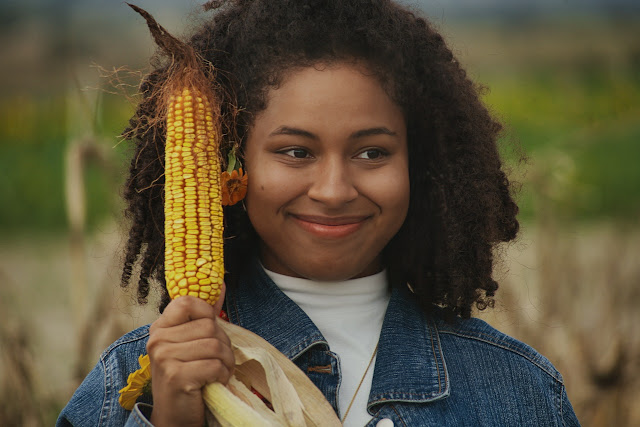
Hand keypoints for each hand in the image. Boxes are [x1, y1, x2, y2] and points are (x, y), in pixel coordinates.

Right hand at [147, 286, 233, 426]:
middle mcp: (158, 340)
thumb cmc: (188, 377)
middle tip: (218, 361)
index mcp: (160, 328)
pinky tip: (214, 383)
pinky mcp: (176, 376)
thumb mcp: (190, 344)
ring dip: (226, 362)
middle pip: (209, 326)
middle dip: (223, 345)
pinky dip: (222, 375)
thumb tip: (220, 285)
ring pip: (215, 345)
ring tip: (218, 373)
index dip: (207, 313)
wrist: (175, 417)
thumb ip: (202, 318)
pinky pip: (215, 365)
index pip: (187, 302)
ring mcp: (165, 358)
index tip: (211, 331)